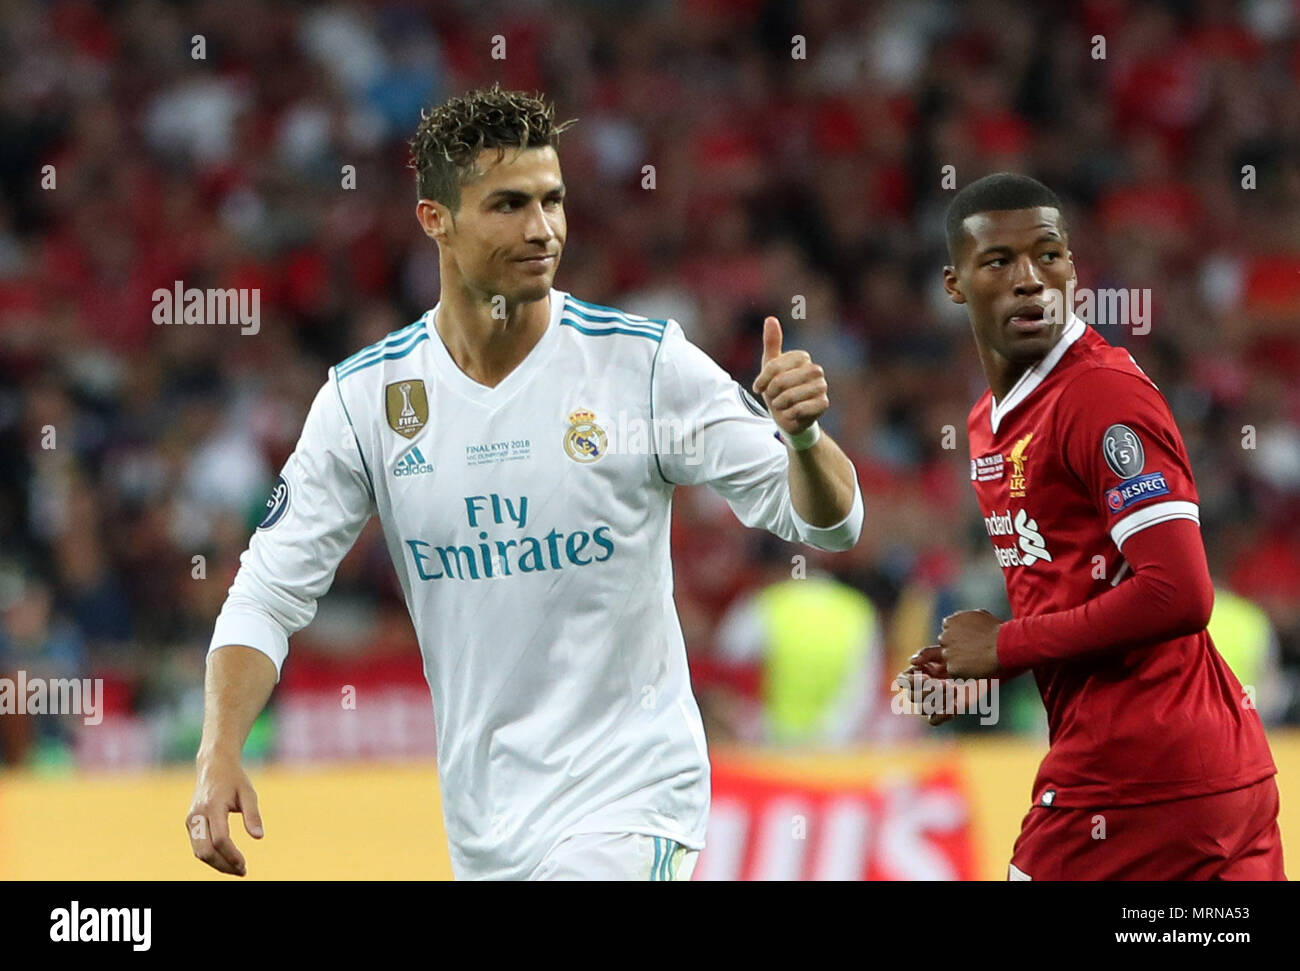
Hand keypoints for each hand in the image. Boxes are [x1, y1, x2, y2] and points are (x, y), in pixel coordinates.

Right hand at [187, 752, 263, 875]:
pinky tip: (227, 860)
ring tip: (237, 868)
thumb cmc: (234, 779)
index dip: (232, 855)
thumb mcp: (248, 792)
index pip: (220, 839)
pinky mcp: (190, 823)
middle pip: (205, 851)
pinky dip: (211, 856)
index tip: (244, 865)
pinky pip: (198, 846)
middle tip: (242, 871)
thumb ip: (253, 815)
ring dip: (217, 864)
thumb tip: (259, 837)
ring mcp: (191, 820)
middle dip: (223, 865)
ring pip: (199, 852)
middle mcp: (198, 815)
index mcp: (213, 806)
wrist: (213, 766)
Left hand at [752, 316, 828, 436]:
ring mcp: (822, 386)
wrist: (787, 415)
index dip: (763, 379)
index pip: (774, 366)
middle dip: (772, 392)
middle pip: (782, 381)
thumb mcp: (770, 366)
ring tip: (782, 404)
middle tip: (773, 397)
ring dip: (780, 404)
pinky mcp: (823, 403)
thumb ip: (772, 343)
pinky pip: (799, 409)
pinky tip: (791, 413)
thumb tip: (771, 318)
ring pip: (790, 396)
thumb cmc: (777, 388)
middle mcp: (816, 369)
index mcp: (802, 357)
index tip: (758, 387)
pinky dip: (789, 414)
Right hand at [895, 645, 953, 724]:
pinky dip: (942, 715)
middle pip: (912, 697)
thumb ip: (927, 653)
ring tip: (954, 690)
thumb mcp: (945, 652)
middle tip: (945, 684)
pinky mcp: (943, 713)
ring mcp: (932, 703)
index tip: (927, 677)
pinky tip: (955, 704)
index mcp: (917, 674)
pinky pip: (933, 721)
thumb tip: (911, 661)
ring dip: (938, 700)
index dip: (911, 681)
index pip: (902, 681)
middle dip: (928, 691)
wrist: (979, 670)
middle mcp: (921, 690)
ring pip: (922, 709)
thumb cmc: (960, 659)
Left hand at [938, 609, 1001, 677]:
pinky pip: (955, 672)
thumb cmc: (996, 630)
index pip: (948, 630)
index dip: (959, 636)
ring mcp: (947, 652)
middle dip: (956, 648)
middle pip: (946, 644)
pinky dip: (964, 672)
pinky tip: (977, 668)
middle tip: (974, 652)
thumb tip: (964, 620)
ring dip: (960, 661)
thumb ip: (966, 618)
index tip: (970, 640)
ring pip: (950, 659)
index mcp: (950, 622)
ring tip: (978, 660)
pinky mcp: (952, 667)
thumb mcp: (980, 615)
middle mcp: (945, 636)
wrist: (1003, 646)